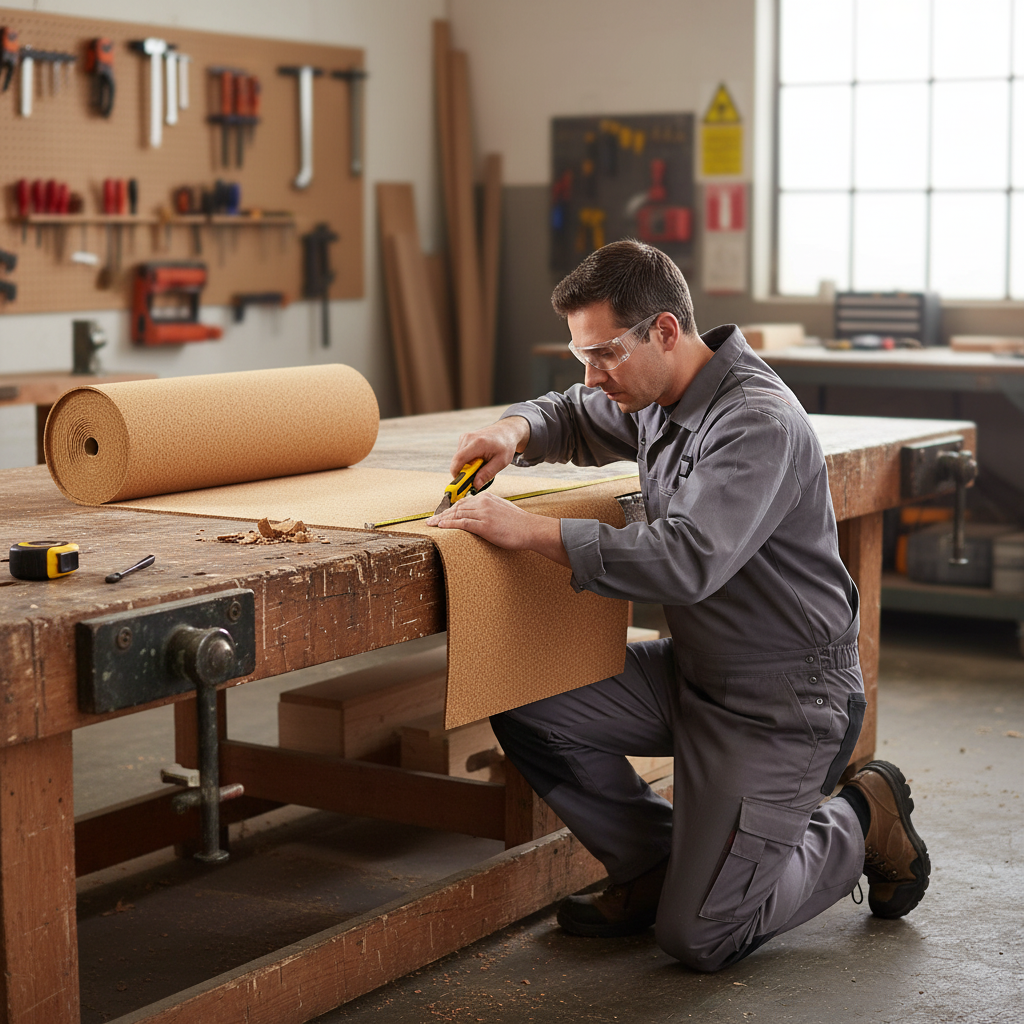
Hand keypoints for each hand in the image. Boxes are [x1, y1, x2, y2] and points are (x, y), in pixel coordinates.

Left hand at [424, 492, 569, 566]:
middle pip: (457, 507)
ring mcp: (483, 513)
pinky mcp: (484, 525)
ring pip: (457, 514)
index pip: (463, 502)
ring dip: (442, 520)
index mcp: (487, 497)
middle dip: (442, 514)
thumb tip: (477, 515)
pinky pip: (462, 523)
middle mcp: (483, 502)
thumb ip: (488, 509)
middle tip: (430, 521)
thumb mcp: (501, 510)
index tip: (441, 515)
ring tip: (431, 525)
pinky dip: (450, 524)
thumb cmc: (518, 523)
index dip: (450, 509)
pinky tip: (441, 527)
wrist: (530, 529)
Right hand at [449, 416, 530, 488]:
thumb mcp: (501, 462)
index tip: (460, 483)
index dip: (456, 473)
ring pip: (458, 459)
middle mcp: (468, 438)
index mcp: (478, 443)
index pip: (459, 459)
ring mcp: (464, 437)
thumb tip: (475, 486)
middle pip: (457, 460)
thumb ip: (487, 474)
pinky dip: (466, 460)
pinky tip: (477, 459)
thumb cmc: (505, 446)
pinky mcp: (463, 438)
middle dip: (463, 472)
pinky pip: (460, 454)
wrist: (505, 431)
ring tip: (480, 465)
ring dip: (466, 466)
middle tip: (475, 478)